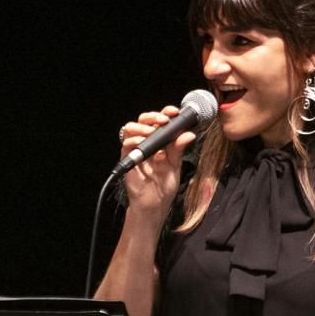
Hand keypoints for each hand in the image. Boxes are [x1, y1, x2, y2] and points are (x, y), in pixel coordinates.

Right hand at [118, 105, 191, 225]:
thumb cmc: (164, 185)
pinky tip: (143, 143)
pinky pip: (126, 143)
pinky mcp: (127, 158)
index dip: (166, 113)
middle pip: (144, 120)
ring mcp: (136, 149)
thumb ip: (179, 148)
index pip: (160, 121)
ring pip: (131, 128)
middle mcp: (147, 142)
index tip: (175, 112)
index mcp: (160, 141)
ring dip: (142, 126)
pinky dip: (134, 140)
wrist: (154, 203)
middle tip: (163, 120)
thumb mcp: (175, 164)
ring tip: (151, 132)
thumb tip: (188, 134)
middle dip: (153, 116)